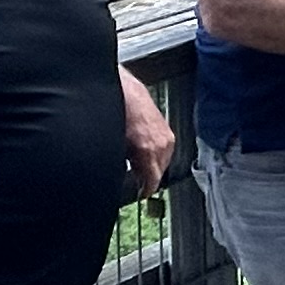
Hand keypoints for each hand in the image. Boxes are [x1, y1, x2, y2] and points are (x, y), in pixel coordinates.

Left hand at [121, 70, 175, 193]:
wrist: (124, 91)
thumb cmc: (117, 113)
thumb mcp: (117, 146)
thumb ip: (123, 165)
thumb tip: (123, 177)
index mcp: (149, 151)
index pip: (152, 182)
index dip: (143, 190)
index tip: (138, 193)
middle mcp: (162, 144)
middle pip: (159, 173)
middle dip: (147, 178)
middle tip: (135, 180)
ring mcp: (166, 137)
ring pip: (163, 161)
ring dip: (152, 165)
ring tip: (137, 164)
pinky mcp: (167, 131)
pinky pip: (164, 150)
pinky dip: (155, 153)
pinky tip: (142, 149)